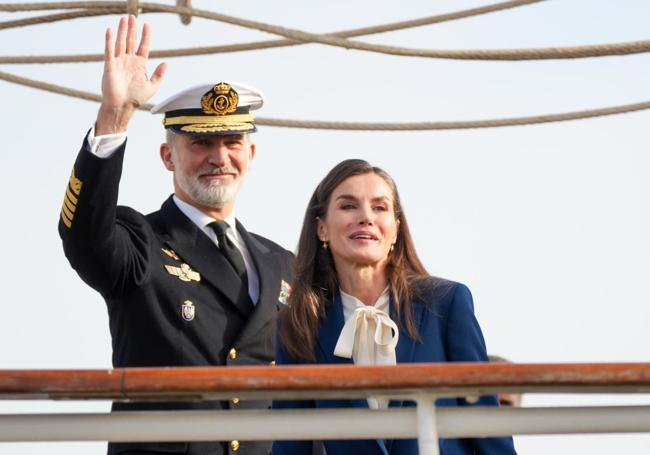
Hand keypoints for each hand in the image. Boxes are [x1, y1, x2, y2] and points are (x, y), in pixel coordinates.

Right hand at [96, 15, 166, 134]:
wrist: (122, 107)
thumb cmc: (136, 99)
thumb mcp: (152, 86)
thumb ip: (159, 74)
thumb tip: (166, 63)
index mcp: (139, 65)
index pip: (143, 46)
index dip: (145, 35)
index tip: (147, 24)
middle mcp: (129, 61)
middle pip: (131, 41)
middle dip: (132, 29)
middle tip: (132, 16)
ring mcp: (119, 62)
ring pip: (121, 42)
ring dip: (122, 30)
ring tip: (124, 18)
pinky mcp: (110, 65)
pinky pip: (109, 50)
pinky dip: (109, 40)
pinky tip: (110, 30)